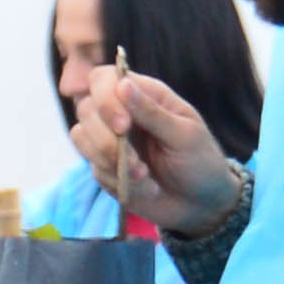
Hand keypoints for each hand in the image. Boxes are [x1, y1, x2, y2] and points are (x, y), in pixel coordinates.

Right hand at [71, 69, 245, 237]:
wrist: (201, 203)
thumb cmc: (200, 161)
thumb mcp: (185, 136)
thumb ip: (152, 112)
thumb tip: (123, 84)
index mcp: (144, 95)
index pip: (103, 79)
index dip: (104, 98)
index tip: (123, 126)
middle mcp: (122, 113)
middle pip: (86, 108)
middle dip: (106, 139)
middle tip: (137, 164)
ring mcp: (110, 140)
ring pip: (82, 137)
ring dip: (110, 161)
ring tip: (144, 176)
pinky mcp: (106, 167)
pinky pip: (94, 168)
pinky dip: (117, 181)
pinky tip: (145, 188)